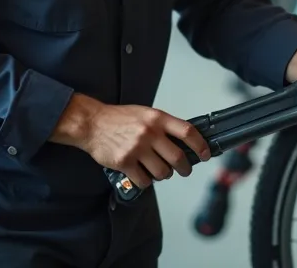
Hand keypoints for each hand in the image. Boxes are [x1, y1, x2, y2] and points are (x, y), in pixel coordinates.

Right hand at [52, 94, 209, 189]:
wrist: (91, 123)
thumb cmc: (118, 118)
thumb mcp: (144, 114)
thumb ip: (162, 126)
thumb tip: (182, 142)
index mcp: (157, 118)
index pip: (187, 132)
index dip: (200, 145)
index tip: (204, 154)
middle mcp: (149, 133)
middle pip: (178, 157)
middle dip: (185, 168)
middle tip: (184, 170)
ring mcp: (137, 148)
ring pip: (163, 172)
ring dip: (164, 175)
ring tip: (159, 171)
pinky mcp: (125, 162)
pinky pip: (144, 180)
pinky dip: (147, 182)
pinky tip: (143, 176)